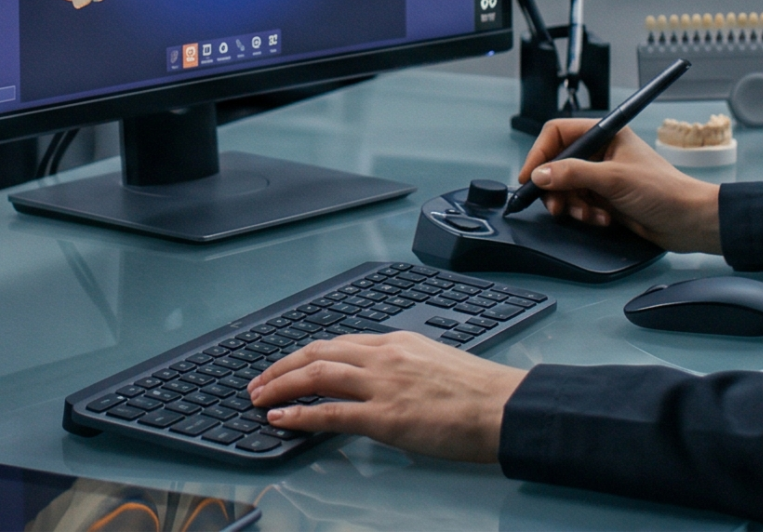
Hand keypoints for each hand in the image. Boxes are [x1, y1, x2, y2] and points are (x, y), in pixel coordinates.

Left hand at [246, 332, 525, 462]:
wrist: (504, 407)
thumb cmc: (480, 393)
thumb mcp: (436, 364)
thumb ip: (406, 368)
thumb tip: (387, 385)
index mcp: (397, 342)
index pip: (339, 343)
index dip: (306, 355)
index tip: (288, 366)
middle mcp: (384, 356)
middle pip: (318, 352)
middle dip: (282, 366)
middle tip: (259, 381)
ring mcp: (382, 384)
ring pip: (316, 375)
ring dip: (279, 385)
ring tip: (258, 397)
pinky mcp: (384, 416)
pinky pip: (329, 412)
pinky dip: (298, 414)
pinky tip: (280, 418)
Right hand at [518, 117, 721, 251]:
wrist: (689, 221)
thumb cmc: (663, 190)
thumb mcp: (613, 179)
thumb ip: (573, 174)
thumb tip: (540, 174)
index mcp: (605, 134)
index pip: (558, 134)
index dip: (540, 154)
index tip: (530, 177)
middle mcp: (601, 152)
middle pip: (558, 164)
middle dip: (557, 188)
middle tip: (557, 205)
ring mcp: (603, 176)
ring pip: (567, 188)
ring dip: (574, 205)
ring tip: (590, 215)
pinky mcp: (606, 198)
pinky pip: (580, 204)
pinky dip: (586, 214)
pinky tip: (604, 219)